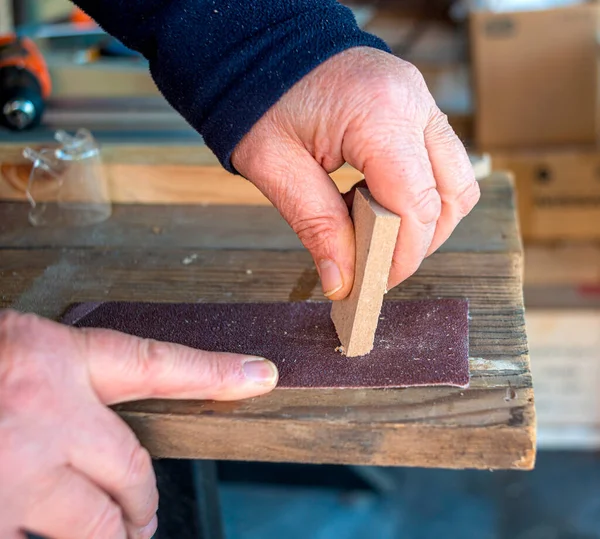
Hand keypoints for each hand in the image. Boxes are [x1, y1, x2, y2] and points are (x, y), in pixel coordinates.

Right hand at [0, 310, 276, 538]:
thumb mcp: (17, 355)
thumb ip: (66, 385)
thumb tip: (102, 431)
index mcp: (57, 361)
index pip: (158, 364)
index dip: (217, 372)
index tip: (262, 374)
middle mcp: (46, 416)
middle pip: (132, 473)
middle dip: (141, 503)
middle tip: (142, 516)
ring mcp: (14, 477)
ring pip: (91, 527)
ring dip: (107, 535)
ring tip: (117, 533)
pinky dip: (46, 536)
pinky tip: (36, 520)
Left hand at [232, 47, 479, 298]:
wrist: (260, 47)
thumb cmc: (258, 99)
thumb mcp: (275, 167)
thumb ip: (315, 225)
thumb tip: (342, 282)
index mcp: (379, 115)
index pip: (417, 205)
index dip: (403, 255)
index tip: (377, 281)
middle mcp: (413, 102)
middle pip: (452, 195)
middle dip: (421, 241)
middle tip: (379, 264)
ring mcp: (420, 98)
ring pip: (456, 178)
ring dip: (427, 218)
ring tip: (377, 233)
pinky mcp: (415, 103)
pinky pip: (439, 159)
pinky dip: (419, 192)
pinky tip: (377, 202)